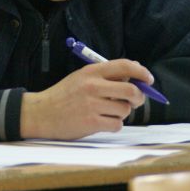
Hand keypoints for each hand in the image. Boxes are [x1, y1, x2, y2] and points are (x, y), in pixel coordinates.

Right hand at [19, 59, 150, 139]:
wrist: (40, 113)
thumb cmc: (64, 95)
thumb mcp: (82, 77)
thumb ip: (105, 76)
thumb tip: (134, 74)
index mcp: (92, 71)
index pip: (125, 66)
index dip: (142, 72)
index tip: (149, 80)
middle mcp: (93, 86)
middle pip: (131, 90)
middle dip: (139, 98)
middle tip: (136, 101)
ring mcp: (92, 104)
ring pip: (125, 110)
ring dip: (122, 113)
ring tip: (109, 113)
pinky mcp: (91, 122)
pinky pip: (116, 124)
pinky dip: (114, 125)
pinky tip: (103, 122)